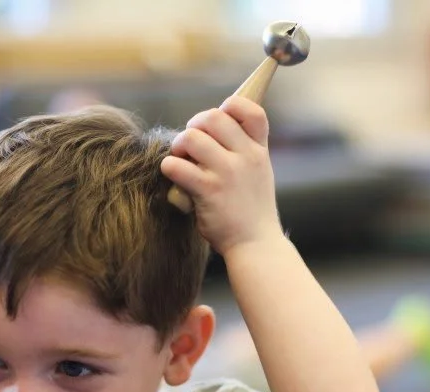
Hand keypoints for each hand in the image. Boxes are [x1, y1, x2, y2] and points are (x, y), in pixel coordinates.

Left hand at [160, 97, 282, 255]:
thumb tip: (208, 128)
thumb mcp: (259, 174)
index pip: (250, 110)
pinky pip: (176, 165)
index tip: (219, 121)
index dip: (230, 107)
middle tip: (190, 144)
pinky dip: (170, 168)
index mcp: (259, 150)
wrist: (255, 245)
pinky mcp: (208, 191)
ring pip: (191, 137)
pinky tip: (175, 177)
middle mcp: (246, 157)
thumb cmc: (251, 211)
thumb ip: (242, 150)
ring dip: (179, 146)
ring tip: (181, 160)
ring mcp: (228, 173)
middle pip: (213, 116)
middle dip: (194, 125)